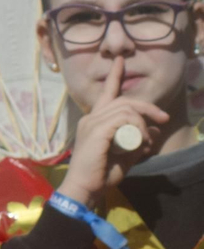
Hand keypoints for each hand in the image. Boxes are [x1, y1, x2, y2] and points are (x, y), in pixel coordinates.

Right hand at [59, 57, 168, 204]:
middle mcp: (91, 118)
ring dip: (144, 124)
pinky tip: (141, 142)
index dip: (115, 76)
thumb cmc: (102, 174)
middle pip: (124, 100)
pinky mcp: (97, 131)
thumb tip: (155, 129)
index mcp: (95, 121)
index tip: (120, 60)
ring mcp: (92, 124)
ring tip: (148, 142)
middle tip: (164, 119)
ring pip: (127, 109)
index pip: (106, 93)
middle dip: (148, 107)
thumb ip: (140, 142)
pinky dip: (138, 129)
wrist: (86, 188)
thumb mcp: (127, 155)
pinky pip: (124, 120)